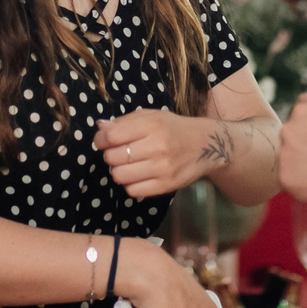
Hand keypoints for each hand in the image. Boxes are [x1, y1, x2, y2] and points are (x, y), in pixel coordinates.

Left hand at [95, 109, 216, 197]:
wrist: (206, 145)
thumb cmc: (173, 128)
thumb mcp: (151, 116)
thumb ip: (124, 121)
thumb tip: (100, 127)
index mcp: (152, 125)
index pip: (112, 136)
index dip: (101, 139)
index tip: (103, 140)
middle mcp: (157, 146)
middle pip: (112, 157)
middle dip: (110, 155)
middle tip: (119, 152)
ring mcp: (162, 168)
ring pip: (119, 176)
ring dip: (118, 170)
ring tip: (127, 164)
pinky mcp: (167, 185)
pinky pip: (133, 190)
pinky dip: (130, 184)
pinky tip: (138, 175)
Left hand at [279, 84, 306, 206]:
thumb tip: (303, 97)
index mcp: (300, 111)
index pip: (299, 121)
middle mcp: (287, 131)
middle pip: (291, 139)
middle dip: (304, 146)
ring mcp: (285, 155)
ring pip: (289, 160)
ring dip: (301, 165)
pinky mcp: (286, 178)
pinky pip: (289, 180)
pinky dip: (301, 183)